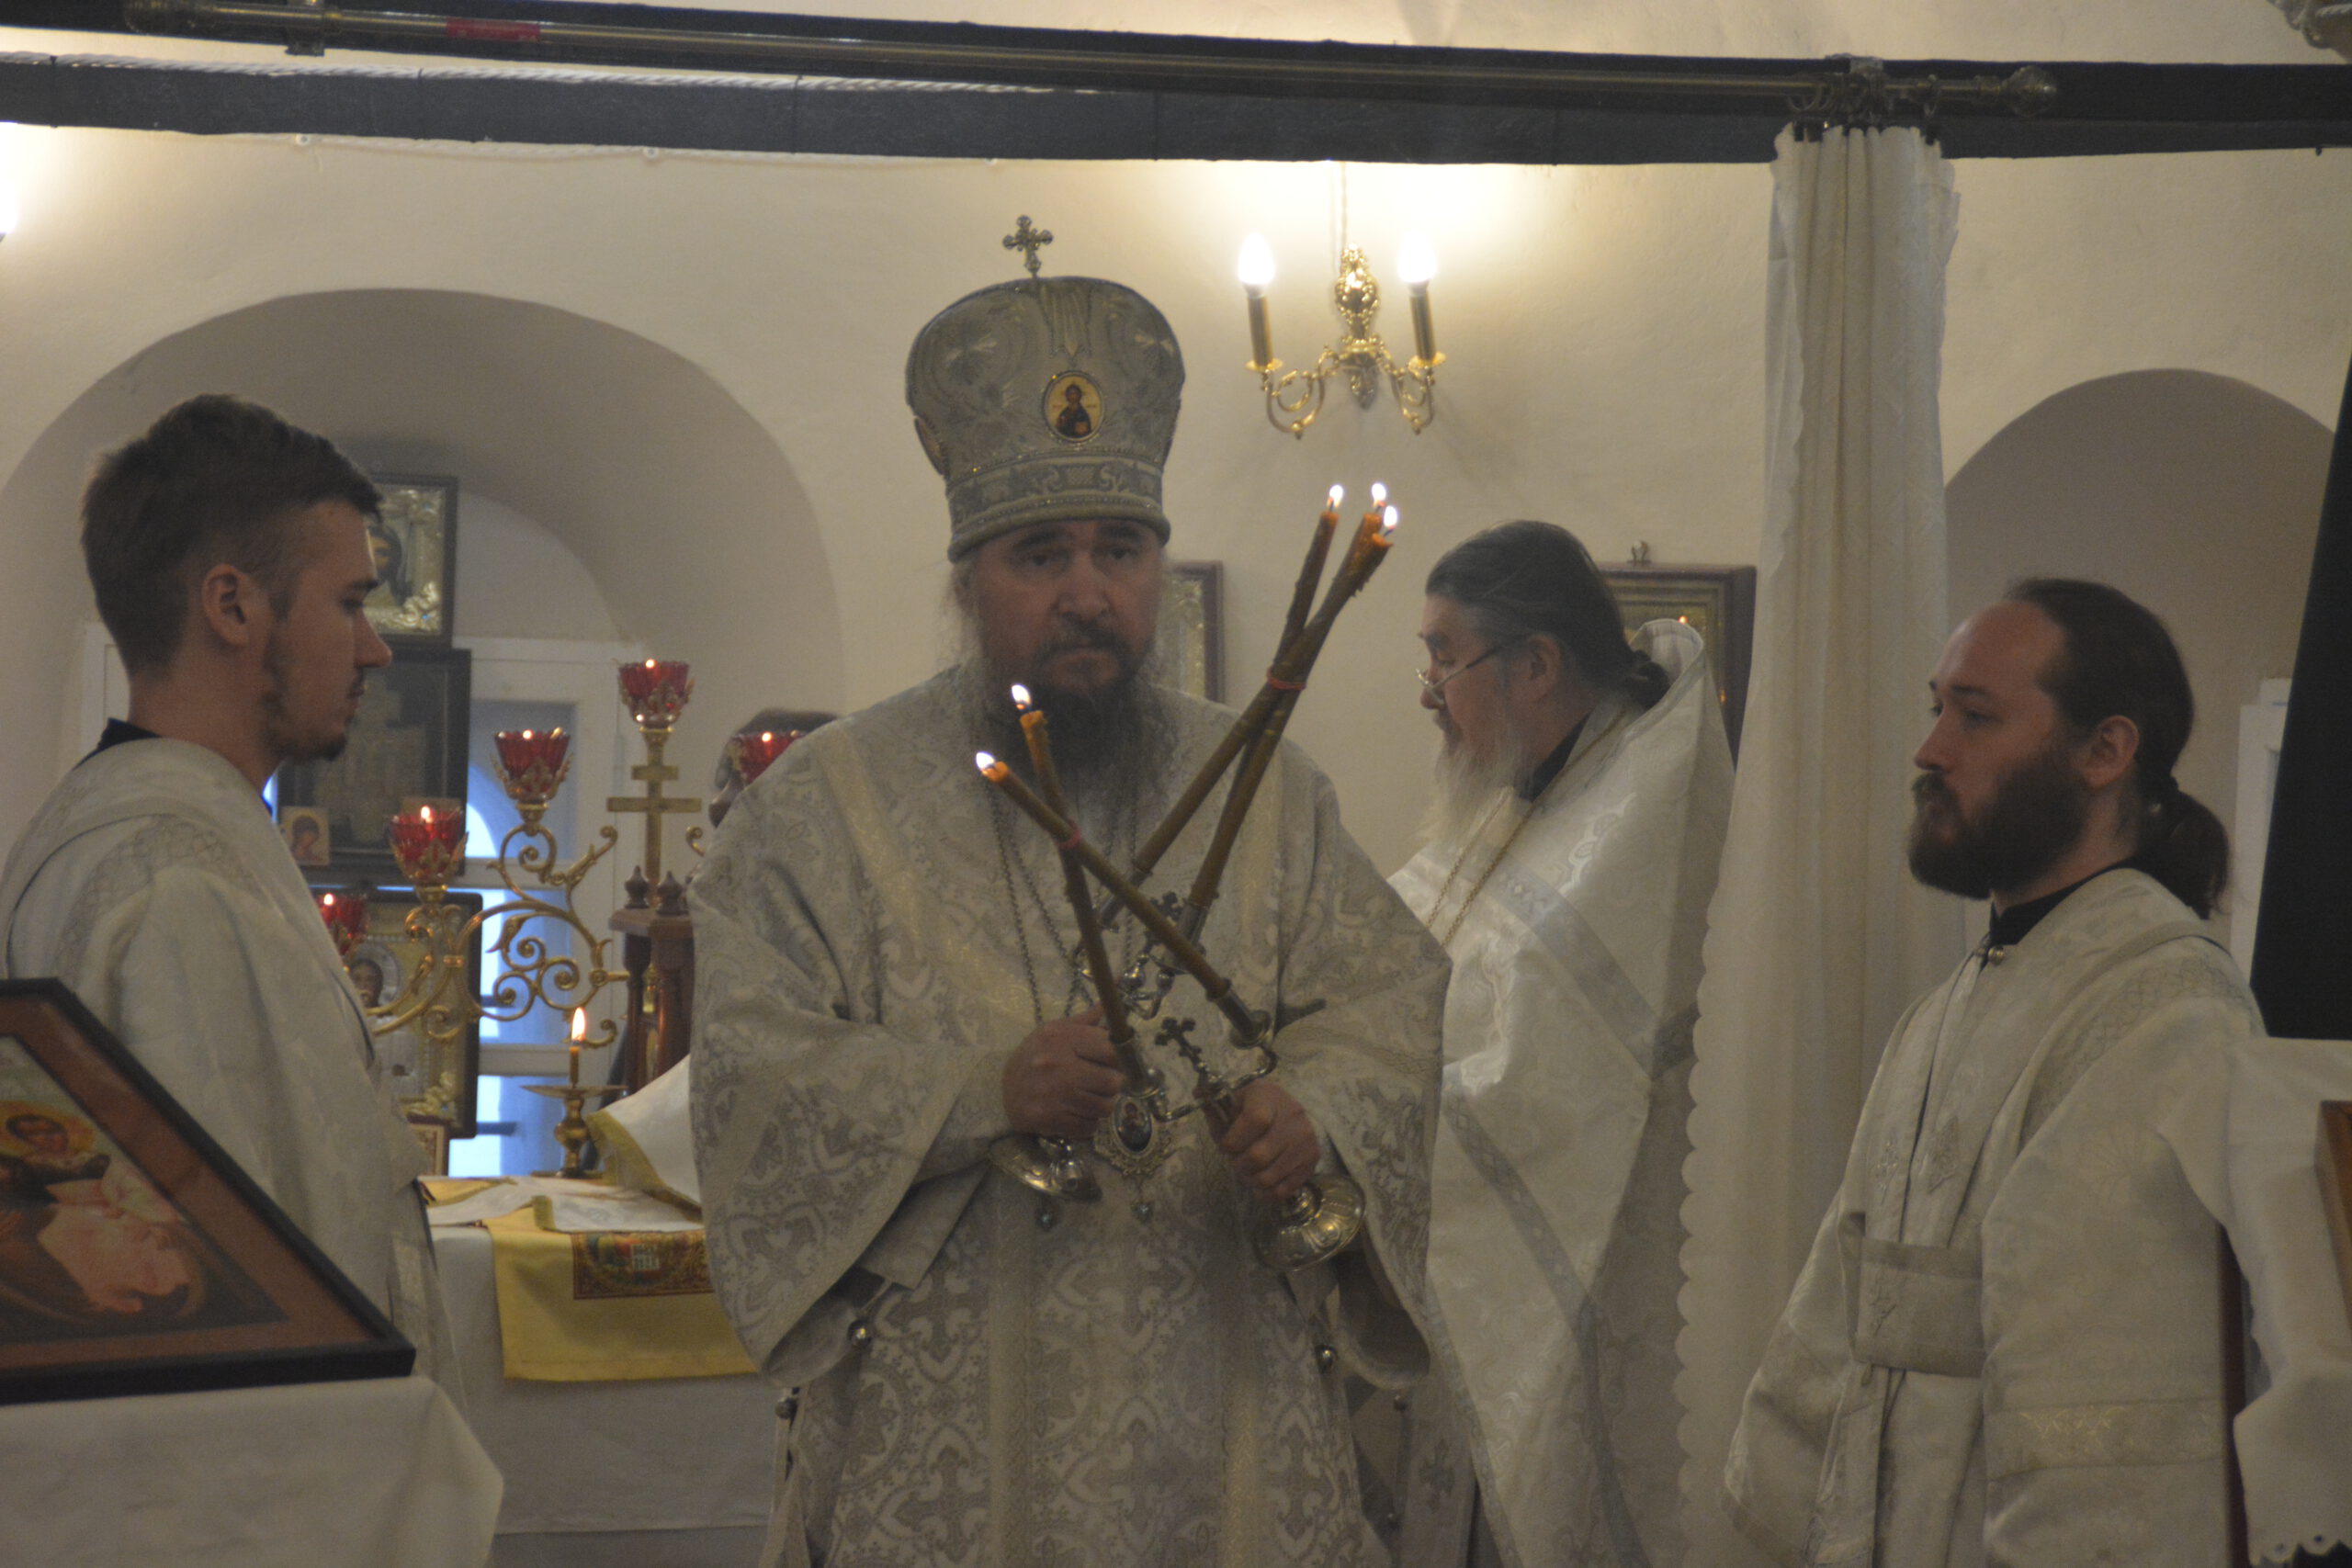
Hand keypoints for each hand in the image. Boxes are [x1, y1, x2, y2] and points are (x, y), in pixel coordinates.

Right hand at [1001, 1008, 1122, 1139]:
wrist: (1002, 1089)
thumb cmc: (1036, 1055)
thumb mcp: (1056, 1030)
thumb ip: (1088, 1018)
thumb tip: (1118, 985)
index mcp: (1062, 1039)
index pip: (1111, 1049)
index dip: (1119, 1057)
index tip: (1113, 1061)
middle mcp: (1058, 1066)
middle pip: (1112, 1082)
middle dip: (1112, 1084)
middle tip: (1102, 1083)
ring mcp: (1055, 1095)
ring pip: (1105, 1107)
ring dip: (1102, 1105)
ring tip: (1090, 1098)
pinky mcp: (1051, 1120)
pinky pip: (1090, 1126)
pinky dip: (1089, 1122)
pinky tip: (1077, 1112)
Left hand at [1217, 1079, 1321, 1201]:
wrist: (1289, 1112)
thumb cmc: (1254, 1106)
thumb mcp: (1234, 1101)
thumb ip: (1215, 1105)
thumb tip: (1198, 1094)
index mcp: (1268, 1097)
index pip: (1254, 1120)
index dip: (1234, 1141)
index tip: (1226, 1146)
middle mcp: (1292, 1116)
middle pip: (1259, 1155)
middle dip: (1239, 1165)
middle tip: (1236, 1162)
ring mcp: (1305, 1139)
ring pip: (1269, 1177)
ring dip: (1251, 1180)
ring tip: (1248, 1172)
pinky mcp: (1312, 1159)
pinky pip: (1285, 1189)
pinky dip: (1267, 1193)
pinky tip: (1261, 1184)